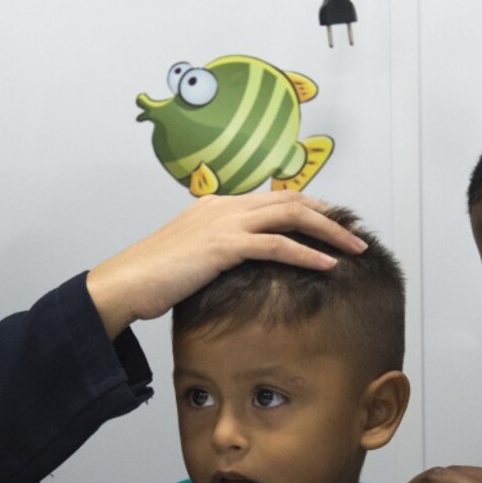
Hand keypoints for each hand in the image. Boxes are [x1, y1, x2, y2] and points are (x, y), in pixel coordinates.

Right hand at [86, 192, 366, 337]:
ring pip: (291, 216)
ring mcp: (224, 222)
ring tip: (356, 249)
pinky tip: (328, 266)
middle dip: (331, 218)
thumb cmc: (153, 278)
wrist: (124, 284)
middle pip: (292, 200)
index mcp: (218, 205)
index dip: (312, 211)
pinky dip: (306, 253)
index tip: (336, 228)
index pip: (276, 198)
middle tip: (358, 236)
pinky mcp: (222, 245)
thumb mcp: (193, 258)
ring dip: (330, 233)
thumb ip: (221, 254)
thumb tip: (246, 269)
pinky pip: (275, 245)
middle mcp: (224, 205)